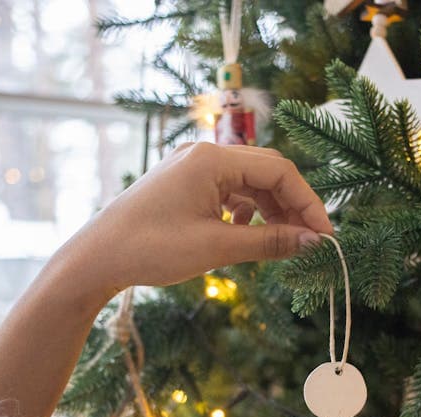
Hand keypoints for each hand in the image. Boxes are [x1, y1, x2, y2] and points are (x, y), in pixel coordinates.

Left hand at [47, 142, 332, 309]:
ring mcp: (191, 170)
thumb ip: (270, 241)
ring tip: (284, 243)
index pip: (279, 170)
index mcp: (211, 159)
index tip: (324, 235)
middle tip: (311, 241)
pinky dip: (246, 213)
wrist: (96, 258)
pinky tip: (245, 235)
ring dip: (270, 211)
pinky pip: (228, 193)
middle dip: (292, 206)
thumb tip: (312, 242)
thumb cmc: (151, 248)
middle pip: (266, 172)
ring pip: (248, 184)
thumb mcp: (217, 247)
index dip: (307, 202)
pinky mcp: (183, 186)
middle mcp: (203, 156)